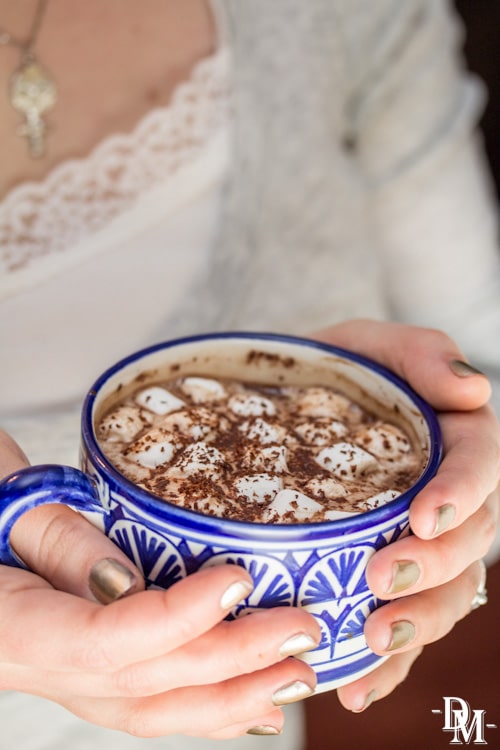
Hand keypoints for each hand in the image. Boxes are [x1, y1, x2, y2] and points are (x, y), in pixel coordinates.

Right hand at [0, 432, 319, 738]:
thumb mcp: (7, 500)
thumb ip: (59, 539)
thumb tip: (129, 581)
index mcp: (14, 627)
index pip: (107, 640)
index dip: (179, 618)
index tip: (238, 581)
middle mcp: (39, 668)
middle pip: (145, 682)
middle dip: (232, 662)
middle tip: (301, 633)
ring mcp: (60, 676)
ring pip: (150, 710)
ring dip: (230, 699)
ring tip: (295, 679)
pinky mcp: (82, 667)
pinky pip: (143, 703)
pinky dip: (202, 707)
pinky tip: (251, 706)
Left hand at [313, 319, 499, 711]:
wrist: (287, 410)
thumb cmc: (331, 372)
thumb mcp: (367, 346)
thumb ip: (420, 354)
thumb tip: (472, 389)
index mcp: (456, 441)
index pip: (479, 469)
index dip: (461, 496)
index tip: (422, 519)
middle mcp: (450, 500)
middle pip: (468, 543)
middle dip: (432, 569)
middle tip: (382, 582)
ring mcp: (422, 544)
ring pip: (445, 593)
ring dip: (417, 623)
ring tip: (371, 641)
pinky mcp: (387, 575)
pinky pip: (403, 624)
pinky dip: (389, 662)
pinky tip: (357, 686)